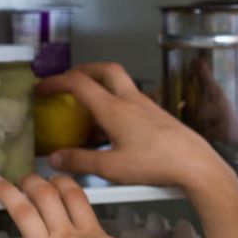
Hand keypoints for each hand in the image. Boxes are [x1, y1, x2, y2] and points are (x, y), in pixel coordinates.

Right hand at [38, 63, 228, 189]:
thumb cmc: (158, 164)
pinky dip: (116, 104)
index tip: (41, 88)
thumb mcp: (111, 168)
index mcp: (115, 109)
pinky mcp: (158, 116)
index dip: (55, 81)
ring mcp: (147, 106)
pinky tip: (113, 129)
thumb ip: (80, 161)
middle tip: (68, 81)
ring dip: (101, 88)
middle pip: (105, 70)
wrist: (196, 164)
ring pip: (121, 85)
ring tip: (87, 108)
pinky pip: (132, 101)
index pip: (78, 83)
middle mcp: (132, 101)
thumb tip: (57, 158)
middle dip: (83, 70)